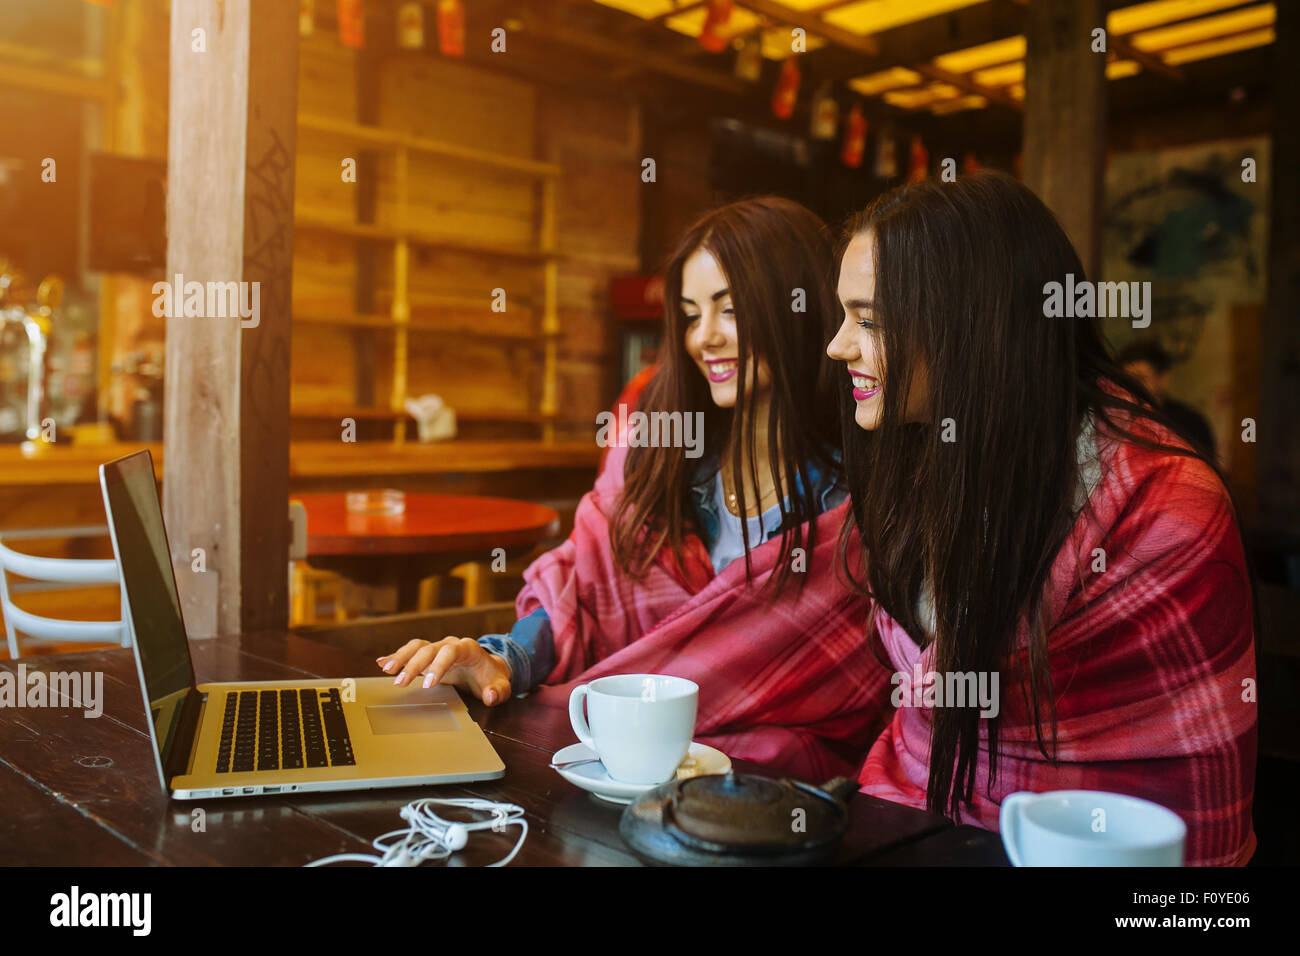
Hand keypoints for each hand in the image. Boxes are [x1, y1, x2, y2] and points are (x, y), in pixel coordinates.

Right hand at [376, 637, 512, 705]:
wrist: (487, 668)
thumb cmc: (492, 677)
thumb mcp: (501, 685)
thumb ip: (498, 691)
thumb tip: (490, 696)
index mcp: (467, 649)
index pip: (450, 652)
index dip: (439, 665)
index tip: (428, 684)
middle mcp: (449, 644)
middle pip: (429, 649)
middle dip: (413, 665)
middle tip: (399, 683)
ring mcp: (437, 649)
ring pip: (416, 647)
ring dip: (401, 657)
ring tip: (386, 670)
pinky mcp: (428, 656)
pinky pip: (411, 652)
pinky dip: (397, 656)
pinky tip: (381, 663)